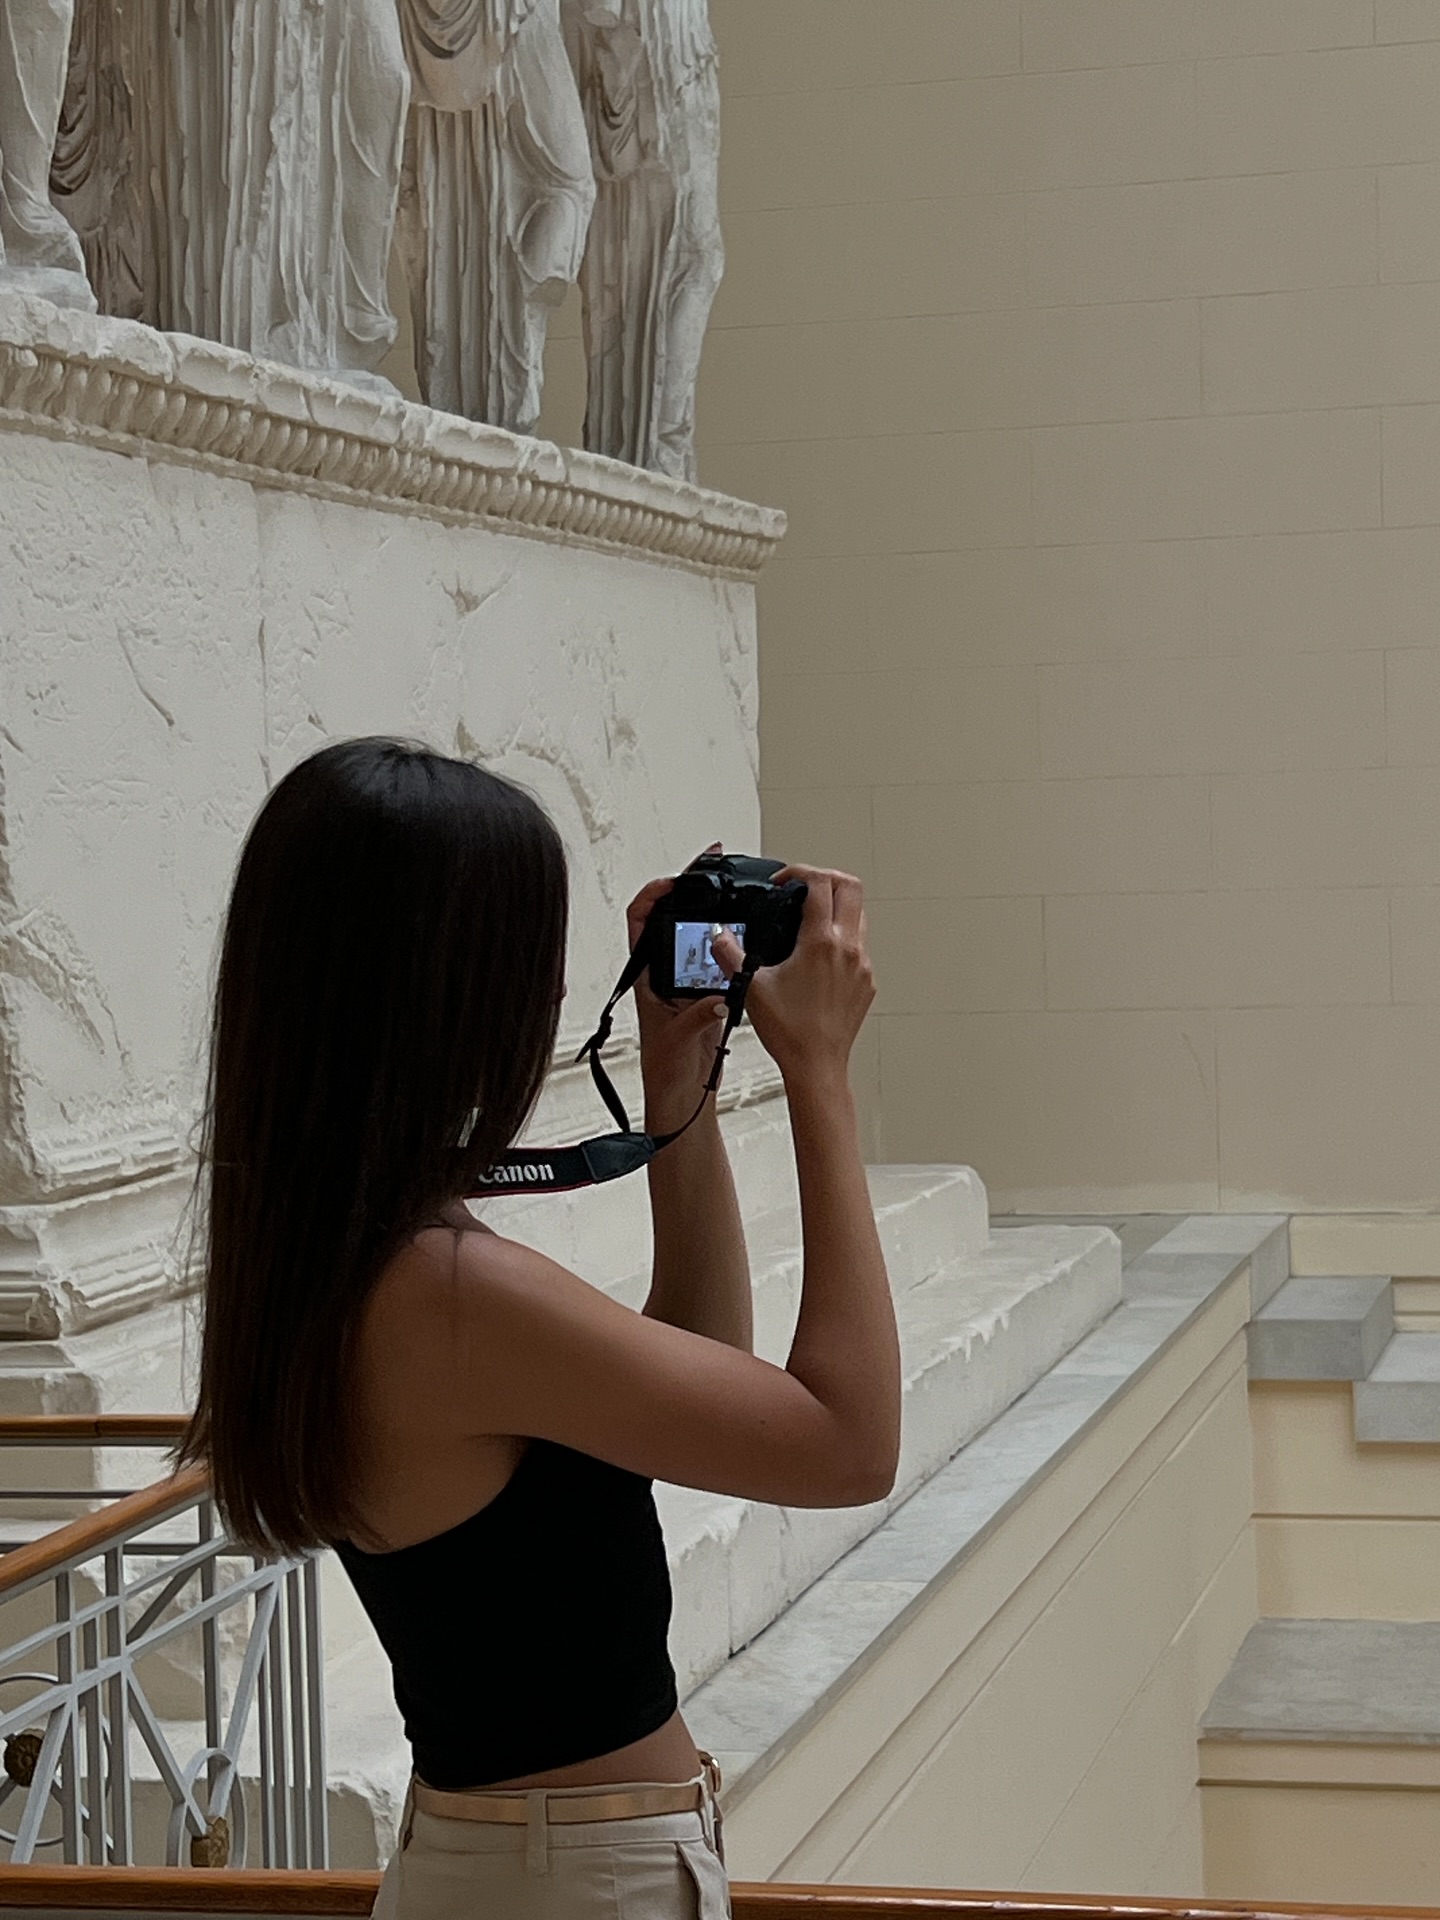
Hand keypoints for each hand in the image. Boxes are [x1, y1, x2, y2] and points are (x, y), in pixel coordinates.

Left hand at [628, 845, 730, 1134]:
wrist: (680, 1096)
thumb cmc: (664, 1070)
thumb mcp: (677, 1040)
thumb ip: (696, 1018)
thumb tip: (716, 999)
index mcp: (648, 977)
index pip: (640, 922)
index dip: (652, 895)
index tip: (673, 881)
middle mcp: (665, 973)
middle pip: (670, 917)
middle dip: (690, 889)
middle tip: (711, 866)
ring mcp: (686, 981)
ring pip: (696, 934)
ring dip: (712, 912)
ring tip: (730, 888)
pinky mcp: (707, 992)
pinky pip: (718, 958)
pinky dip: (730, 942)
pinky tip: (745, 935)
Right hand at [710, 866, 873, 1085]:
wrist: (816, 1065)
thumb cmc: (790, 1032)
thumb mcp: (751, 987)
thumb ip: (730, 954)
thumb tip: (719, 935)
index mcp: (820, 942)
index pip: (819, 883)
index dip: (799, 872)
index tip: (783, 881)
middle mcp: (847, 948)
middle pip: (850, 887)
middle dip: (825, 878)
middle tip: (803, 887)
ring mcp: (862, 964)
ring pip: (859, 915)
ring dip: (837, 907)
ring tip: (811, 919)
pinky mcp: (866, 982)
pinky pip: (860, 946)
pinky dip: (842, 938)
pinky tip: (819, 956)